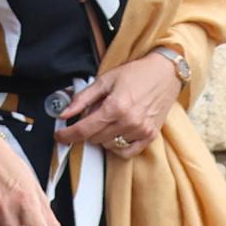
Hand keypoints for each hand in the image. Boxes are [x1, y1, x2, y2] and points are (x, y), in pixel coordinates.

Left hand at [52, 59, 180, 159]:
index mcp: (115, 106)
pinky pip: (126, 152)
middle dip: (88, 129)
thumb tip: (64, 113)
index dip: (67, 135)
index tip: (59, 136)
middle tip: (94, 114)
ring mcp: (140, 131)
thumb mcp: (105, 80)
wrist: (165, 73)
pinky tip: (118, 132)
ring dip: (103, 136)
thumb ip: (82, 98)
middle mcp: (128, 121)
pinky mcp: (150, 136)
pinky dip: (117, 146)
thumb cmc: (136, 74)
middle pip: (94, 139)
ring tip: (110, 119)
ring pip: (108, 145)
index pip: (84, 129)